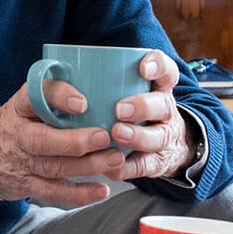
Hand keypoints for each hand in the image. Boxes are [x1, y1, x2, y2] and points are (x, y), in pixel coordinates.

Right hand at [0, 84, 124, 206]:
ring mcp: (22, 162)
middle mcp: (19, 134)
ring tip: (114, 159)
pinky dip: (79, 194)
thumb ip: (55, 94)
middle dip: (75, 141)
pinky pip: (54, 192)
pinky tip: (100, 190)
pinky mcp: (28, 184)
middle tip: (104, 137)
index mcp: (21, 107)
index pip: (36, 96)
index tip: (83, 102)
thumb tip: (100, 86)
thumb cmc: (20, 122)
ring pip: (53, 167)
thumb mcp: (28, 101)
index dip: (59, 98)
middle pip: (43, 140)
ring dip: (86, 166)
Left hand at [103, 50, 194, 180]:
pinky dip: (127, 167)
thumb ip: (109, 82)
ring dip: (136, 136)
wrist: (169, 145)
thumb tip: (63, 70)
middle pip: (162, 105)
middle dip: (142, 106)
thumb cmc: (137, 111)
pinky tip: (111, 167)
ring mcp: (163, 138)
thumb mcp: (133, 91)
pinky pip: (144, 166)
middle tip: (120, 109)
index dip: (158, 66)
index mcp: (159, 89)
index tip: (142, 68)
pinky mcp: (156, 163)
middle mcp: (164, 112)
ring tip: (117, 134)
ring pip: (157, 137)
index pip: (166, 71)